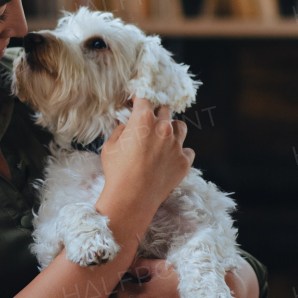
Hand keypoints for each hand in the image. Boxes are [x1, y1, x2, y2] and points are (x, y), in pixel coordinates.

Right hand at [96, 96, 193, 244]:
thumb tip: (127, 124)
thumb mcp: (110, 146)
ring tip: (163, 140)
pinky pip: (187, 150)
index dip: (140, 98)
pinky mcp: (185, 161)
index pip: (145, 98)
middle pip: (165, 109)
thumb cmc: (117, 172)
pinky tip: (170, 158)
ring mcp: (176, 144)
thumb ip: (121, 129)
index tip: (137, 101)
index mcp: (143, 119)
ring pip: (181, 127)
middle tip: (148, 123)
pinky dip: (180, 152)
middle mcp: (163, 128)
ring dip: (172, 130)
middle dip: (156, 113)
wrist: (132, 200)